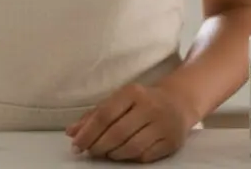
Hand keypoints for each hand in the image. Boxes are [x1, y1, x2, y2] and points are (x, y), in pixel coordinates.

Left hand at [66, 83, 193, 162]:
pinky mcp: (172, 141)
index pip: (105, 115)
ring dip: (113, 154)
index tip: (76, 145)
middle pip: (117, 133)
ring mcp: (163, 125)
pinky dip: (131, 159)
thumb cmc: (142, 102)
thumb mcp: (119, 101)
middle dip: (98, 146)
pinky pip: (146, 156)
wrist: (178, 102)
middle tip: (90, 152)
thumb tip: (71, 132)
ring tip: (106, 153)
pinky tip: (124, 155)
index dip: (88, 132)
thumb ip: (94, 115)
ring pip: (131, 148)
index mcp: (132, 92)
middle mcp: (149, 107)